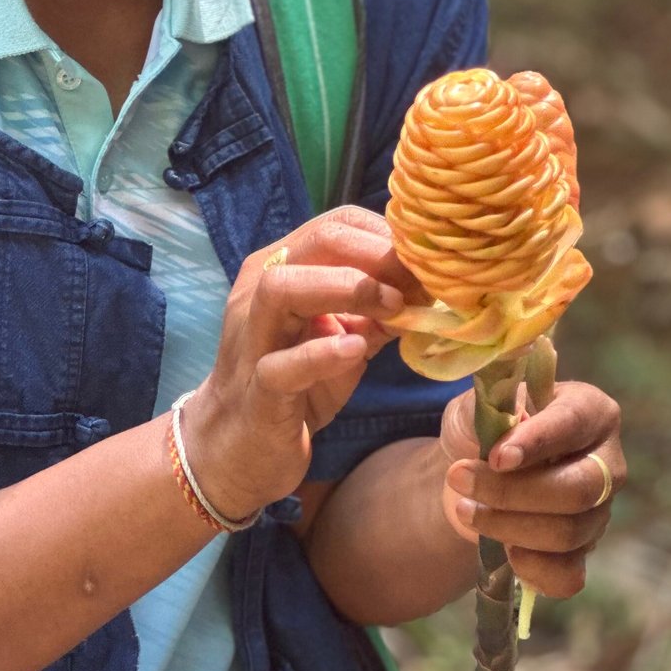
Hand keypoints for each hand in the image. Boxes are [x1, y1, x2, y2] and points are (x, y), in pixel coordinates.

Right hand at [184, 206, 409, 521]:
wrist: (240, 445)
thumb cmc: (296, 386)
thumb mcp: (345, 340)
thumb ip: (378, 312)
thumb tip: (429, 289)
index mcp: (282, 269)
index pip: (337, 224)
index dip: (388, 238)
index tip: (427, 266)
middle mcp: (259, 291)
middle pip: (316, 243)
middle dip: (377, 255)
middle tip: (418, 283)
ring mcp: (253, 338)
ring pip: (282, 288)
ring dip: (346, 288)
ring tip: (391, 307)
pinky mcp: (257, 388)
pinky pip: (282, 364)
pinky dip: (323, 353)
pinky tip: (357, 349)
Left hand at [437, 379, 625, 597]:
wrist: (479, 469)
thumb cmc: (489, 427)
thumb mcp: (480, 403)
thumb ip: (491, 407)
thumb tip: (506, 434)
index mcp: (591, 411)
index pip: (573, 424)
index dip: (537, 442)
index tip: (496, 457)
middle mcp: (607, 463)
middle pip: (579, 489)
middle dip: (514, 492)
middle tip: (459, 479)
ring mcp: (600, 511)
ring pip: (568, 533)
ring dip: (509, 527)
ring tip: (464, 509)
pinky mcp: (583, 550)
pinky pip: (570, 575)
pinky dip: (535, 570)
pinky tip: (504, 552)